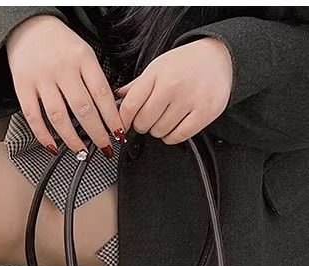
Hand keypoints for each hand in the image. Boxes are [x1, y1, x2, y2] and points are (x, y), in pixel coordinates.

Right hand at [6, 15, 124, 156]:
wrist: (28, 26)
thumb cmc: (58, 43)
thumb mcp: (83, 52)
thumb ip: (93, 78)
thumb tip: (107, 111)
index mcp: (82, 58)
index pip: (102, 93)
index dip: (112, 117)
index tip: (119, 133)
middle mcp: (63, 69)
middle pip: (83, 108)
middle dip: (96, 133)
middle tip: (104, 147)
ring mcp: (42, 79)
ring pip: (59, 117)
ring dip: (72, 139)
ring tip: (82, 152)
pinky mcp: (23, 88)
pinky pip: (34, 117)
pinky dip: (44, 136)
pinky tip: (53, 147)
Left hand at [117, 38, 232, 143]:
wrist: (220, 57)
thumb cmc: (187, 63)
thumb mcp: (158, 67)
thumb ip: (137, 86)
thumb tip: (118, 99)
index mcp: (157, 73)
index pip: (130, 105)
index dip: (123, 120)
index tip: (124, 124)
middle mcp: (173, 85)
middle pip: (143, 122)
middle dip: (143, 124)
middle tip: (151, 116)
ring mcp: (190, 99)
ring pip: (159, 132)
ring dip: (159, 130)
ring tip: (167, 116)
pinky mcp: (206, 112)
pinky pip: (178, 136)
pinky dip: (172, 136)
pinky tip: (175, 125)